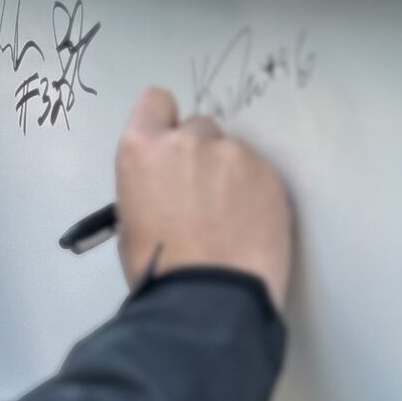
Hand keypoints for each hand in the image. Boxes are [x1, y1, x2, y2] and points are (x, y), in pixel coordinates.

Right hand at [112, 87, 291, 309]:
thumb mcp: (131, 220)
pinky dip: (256, 196)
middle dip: (201, 153)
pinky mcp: (271, 176)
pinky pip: (260, 176)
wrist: (208, 299)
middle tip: (203, 196)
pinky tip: (251, 230)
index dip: (165, 123)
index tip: (171, 149)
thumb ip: (150, 185)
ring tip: (231, 222)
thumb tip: (169, 189)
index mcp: (143, 149)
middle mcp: (189, 140)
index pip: (156, 101)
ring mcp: (235, 154)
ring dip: (231, 177)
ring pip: (233, 154)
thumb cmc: (156, 270)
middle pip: (199, 127)